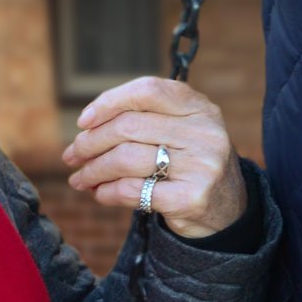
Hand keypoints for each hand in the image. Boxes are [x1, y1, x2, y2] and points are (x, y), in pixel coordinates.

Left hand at [62, 77, 246, 237]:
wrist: (228, 210)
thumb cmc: (190, 162)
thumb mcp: (181, 130)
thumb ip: (145, 118)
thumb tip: (86, 126)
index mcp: (200, 107)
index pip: (146, 91)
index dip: (109, 102)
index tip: (83, 121)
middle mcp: (205, 132)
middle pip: (129, 127)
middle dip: (91, 142)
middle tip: (72, 155)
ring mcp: (202, 165)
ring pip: (127, 159)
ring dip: (94, 170)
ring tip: (80, 178)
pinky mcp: (192, 198)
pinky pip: (134, 190)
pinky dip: (108, 192)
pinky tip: (100, 193)